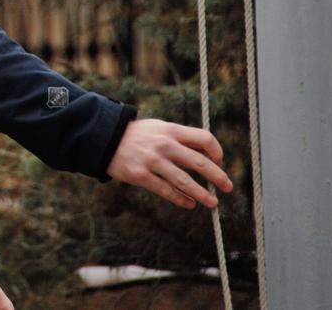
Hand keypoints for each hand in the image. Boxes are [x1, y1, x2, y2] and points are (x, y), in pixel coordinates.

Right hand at [106, 118, 232, 208]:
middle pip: (199, 162)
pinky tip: (189, 204)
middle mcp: (164, 145)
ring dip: (201, 194)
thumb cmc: (138, 135)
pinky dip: (180, 199)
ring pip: (184, 181)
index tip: (219, 162)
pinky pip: (165, 191)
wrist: (105, 138)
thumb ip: (181, 139)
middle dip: (217, 177)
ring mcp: (152, 161)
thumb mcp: (159, 128)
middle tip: (227, 187)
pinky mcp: (140, 175)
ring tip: (212, 203)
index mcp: (171, 130)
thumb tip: (207, 156)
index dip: (217, 152)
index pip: (204, 139)